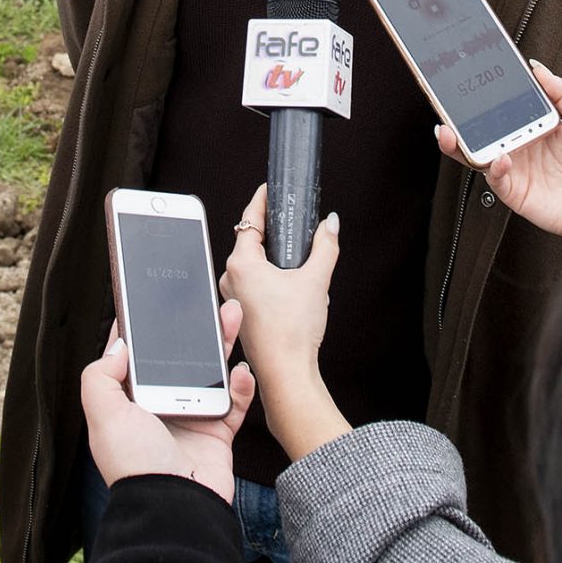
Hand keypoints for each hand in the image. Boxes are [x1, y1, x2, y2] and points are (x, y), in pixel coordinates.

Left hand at [79, 308, 254, 504]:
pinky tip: (241, 370)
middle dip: (192, 329)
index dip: (140, 330)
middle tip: (203, 301)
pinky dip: (241, 385)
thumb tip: (118, 345)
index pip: (134, 358)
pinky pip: (234, 401)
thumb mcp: (103, 415)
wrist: (174, 507)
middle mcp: (160, 407)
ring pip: (210, 370)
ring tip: (232, 316)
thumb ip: (100, 376)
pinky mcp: (218, 432)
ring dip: (222, 343)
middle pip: (179, 357)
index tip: (150, 300)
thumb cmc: (135, 464)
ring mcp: (191, 418)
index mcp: (130, 403)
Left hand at [218, 191, 351, 459]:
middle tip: (286, 217)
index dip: (261, 200)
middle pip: (248, 243)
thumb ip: (325, 246)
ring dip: (268, 257)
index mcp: (241, 264)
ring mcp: (231, 298)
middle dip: (267, 230)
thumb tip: (331, 223)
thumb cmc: (293, 329)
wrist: (285, 374)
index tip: (269, 188)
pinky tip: (287, 285)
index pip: (249, 220)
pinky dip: (266, 277)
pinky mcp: (239, 315)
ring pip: (249, 267)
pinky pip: (251, 285)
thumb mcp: (316, 280)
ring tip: (291, 252)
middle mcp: (230, 278)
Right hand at [435, 61, 561, 250]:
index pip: (496, 110)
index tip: (462, 80)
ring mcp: (511, 170)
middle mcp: (514, 147)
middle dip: (455, 120)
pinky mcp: (513, 192)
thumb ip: (561, 91)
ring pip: (475, 154)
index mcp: (527, 127)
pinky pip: (494, 179)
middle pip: (476, 132)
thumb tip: (536, 66)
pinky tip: (500, 158)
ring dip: (458, 144)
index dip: (478, 99)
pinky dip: (493, 167)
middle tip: (444, 107)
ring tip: (450, 132)